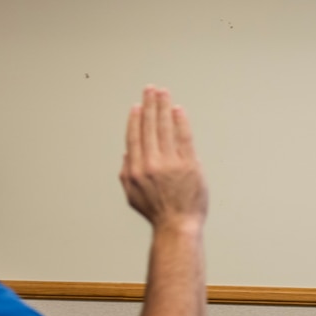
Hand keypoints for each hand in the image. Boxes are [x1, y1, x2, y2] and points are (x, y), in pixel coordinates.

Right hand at [119, 86, 207, 229]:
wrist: (177, 225)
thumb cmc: (156, 213)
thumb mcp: (132, 195)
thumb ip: (126, 173)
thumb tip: (127, 153)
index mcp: (136, 170)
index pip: (135, 137)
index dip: (136, 119)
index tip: (138, 106)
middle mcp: (151, 163)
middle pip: (150, 127)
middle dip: (150, 105)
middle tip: (150, 89)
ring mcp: (171, 163)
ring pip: (165, 128)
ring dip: (163, 107)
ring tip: (163, 93)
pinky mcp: (189, 165)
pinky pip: (184, 137)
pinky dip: (180, 122)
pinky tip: (178, 110)